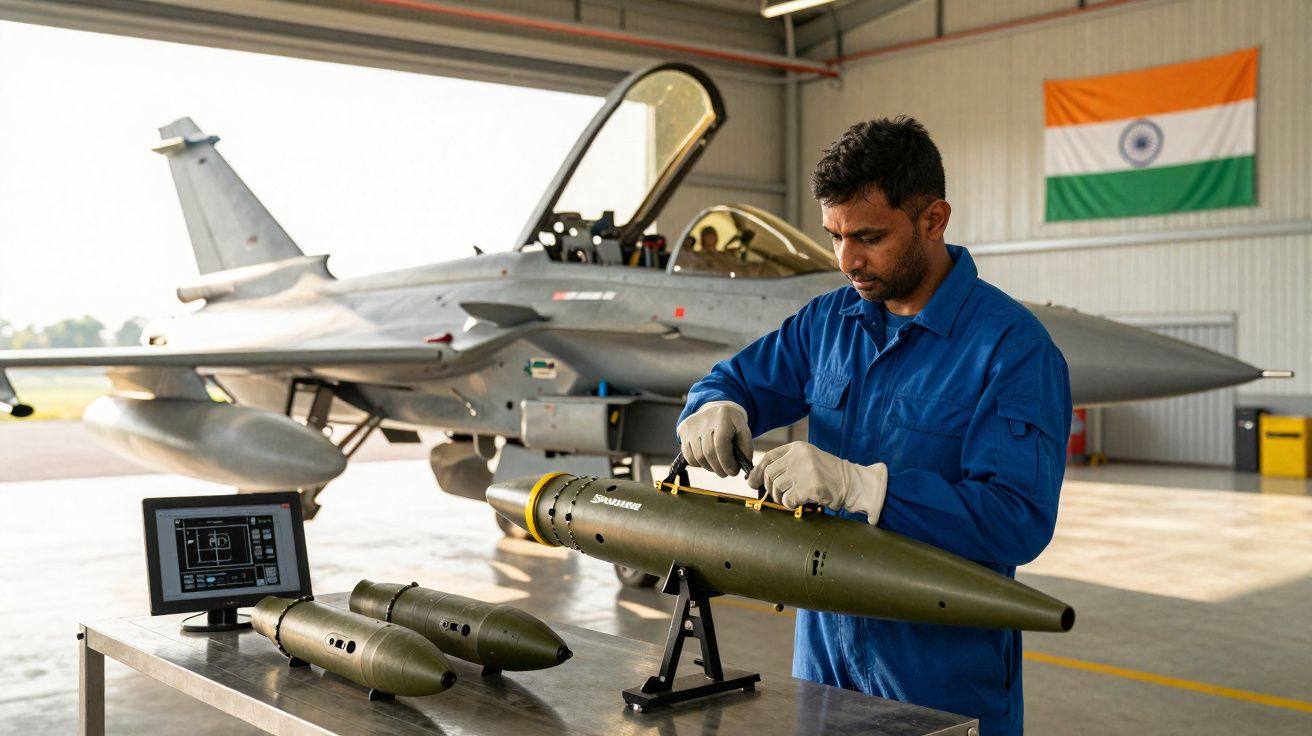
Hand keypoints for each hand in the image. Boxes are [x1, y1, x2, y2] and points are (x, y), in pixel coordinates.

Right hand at [676, 401, 752, 476]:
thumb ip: (746, 448)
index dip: (727, 462)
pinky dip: (698, 463)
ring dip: (709, 467)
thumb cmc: (732, 424)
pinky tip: (707, 461)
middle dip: (719, 468)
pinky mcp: (683, 430)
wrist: (716, 407)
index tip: (733, 471)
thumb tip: (742, 466)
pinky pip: (688, 455)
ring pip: (697, 457)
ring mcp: (691, 425)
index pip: (721, 445)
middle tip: (725, 473)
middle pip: (708, 453)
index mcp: (723, 418)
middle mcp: (704, 420)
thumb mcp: (744, 431)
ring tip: (717, 467)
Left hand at [746, 442, 887, 523]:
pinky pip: (789, 499)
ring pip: (778, 487)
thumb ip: (786, 465)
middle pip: (770, 473)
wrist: (853, 483)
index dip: (757, 472)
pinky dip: (790, 505)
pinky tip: (800, 503)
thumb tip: (755, 478)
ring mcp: (806, 470)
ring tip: (792, 499)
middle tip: (779, 496)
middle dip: (771, 488)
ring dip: (781, 498)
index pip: (769, 457)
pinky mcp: (811, 486)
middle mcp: (800, 456)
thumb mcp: (807, 461)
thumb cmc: (828, 475)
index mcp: (798, 448)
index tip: (752, 482)